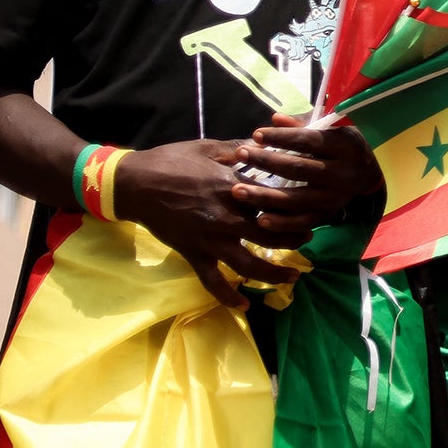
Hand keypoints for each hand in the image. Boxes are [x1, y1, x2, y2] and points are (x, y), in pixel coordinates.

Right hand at [112, 138, 309, 307]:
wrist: (134, 184)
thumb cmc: (172, 161)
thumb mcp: (210, 146)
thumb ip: (240, 147)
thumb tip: (267, 141)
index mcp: (234, 187)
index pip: (276, 200)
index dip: (297, 204)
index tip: (313, 206)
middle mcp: (227, 218)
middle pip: (272, 235)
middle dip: (295, 239)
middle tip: (308, 239)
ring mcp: (210, 240)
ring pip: (249, 266)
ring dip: (274, 274)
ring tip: (294, 276)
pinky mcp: (193, 254)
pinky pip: (212, 282)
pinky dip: (229, 297)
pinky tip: (245, 306)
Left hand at [233, 113, 379, 236]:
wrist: (370, 172)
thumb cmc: (343, 145)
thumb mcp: (332, 130)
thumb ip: (304, 124)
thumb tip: (275, 118)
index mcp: (346, 148)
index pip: (310, 141)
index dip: (282, 138)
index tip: (256, 134)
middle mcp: (344, 175)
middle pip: (299, 169)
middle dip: (267, 161)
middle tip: (241, 154)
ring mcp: (336, 199)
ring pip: (296, 200)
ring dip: (264, 196)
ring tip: (237, 190)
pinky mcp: (329, 216)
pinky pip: (303, 223)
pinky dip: (282, 224)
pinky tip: (259, 219)